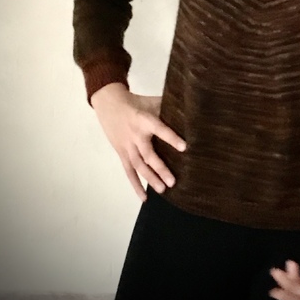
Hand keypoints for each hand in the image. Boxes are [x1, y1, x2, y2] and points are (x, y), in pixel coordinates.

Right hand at [91, 83, 186, 201]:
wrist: (109, 104)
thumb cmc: (136, 102)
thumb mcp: (151, 102)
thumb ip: (168, 108)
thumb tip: (190, 111)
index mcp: (144, 120)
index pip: (160, 129)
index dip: (171, 138)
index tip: (184, 147)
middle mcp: (135, 135)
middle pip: (148, 154)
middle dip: (160, 168)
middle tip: (173, 181)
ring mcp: (127, 146)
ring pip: (138, 166)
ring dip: (150, 179)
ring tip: (163, 189)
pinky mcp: (121, 153)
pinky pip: (128, 171)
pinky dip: (135, 185)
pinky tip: (144, 197)